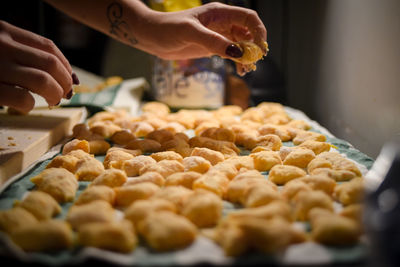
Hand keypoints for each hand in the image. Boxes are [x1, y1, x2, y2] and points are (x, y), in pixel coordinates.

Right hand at [0, 20, 74, 113]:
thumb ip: (19, 50)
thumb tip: (62, 72)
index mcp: (4, 31)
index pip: (49, 47)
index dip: (66, 66)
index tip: (71, 79)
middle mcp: (1, 45)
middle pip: (50, 65)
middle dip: (65, 82)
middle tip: (65, 94)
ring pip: (41, 81)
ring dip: (54, 94)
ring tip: (53, 101)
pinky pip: (21, 98)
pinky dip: (30, 105)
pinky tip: (27, 106)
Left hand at [134, 2, 266, 59]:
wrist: (151, 37)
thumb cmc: (167, 28)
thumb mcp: (190, 33)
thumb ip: (213, 41)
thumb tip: (237, 52)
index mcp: (220, 13)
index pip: (248, 18)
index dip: (258, 31)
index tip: (260, 48)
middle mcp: (222, 23)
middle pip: (248, 32)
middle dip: (254, 47)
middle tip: (254, 62)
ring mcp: (217, 35)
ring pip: (241, 45)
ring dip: (247, 56)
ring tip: (246, 70)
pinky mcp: (212, 47)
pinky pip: (231, 53)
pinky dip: (238, 61)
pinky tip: (239, 70)